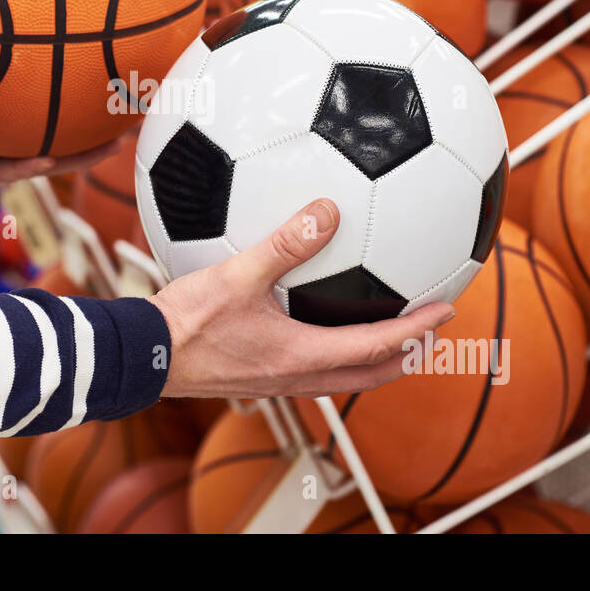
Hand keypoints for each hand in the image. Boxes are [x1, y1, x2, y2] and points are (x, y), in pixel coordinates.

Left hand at [0, 84, 120, 184]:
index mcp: (13, 115)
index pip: (61, 107)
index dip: (95, 100)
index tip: (130, 83)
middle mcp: (11, 138)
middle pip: (70, 137)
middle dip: (105, 130)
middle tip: (141, 117)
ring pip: (47, 161)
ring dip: (80, 157)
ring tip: (112, 146)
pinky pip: (1, 172)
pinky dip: (24, 167)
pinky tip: (47, 160)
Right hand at [153, 199, 455, 398]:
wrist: (142, 358)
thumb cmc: (184, 321)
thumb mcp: (236, 274)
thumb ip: (284, 242)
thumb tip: (327, 209)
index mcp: (300, 355)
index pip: (377, 347)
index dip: (417, 329)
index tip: (447, 309)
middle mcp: (296, 376)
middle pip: (370, 374)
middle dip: (408, 354)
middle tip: (433, 330)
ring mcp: (277, 381)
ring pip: (345, 376)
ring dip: (377, 358)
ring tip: (393, 332)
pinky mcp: (258, 376)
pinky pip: (315, 367)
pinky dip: (339, 352)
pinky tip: (322, 320)